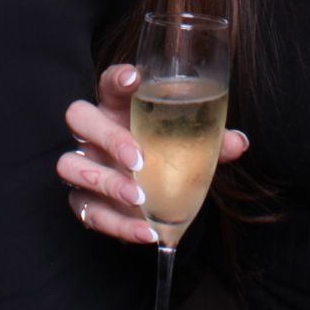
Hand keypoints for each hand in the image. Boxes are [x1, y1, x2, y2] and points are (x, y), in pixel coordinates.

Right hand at [57, 63, 248, 243]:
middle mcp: (94, 132)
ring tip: (139, 198)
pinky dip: (117, 225)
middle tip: (138, 159)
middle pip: (79, 117)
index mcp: (118, 107)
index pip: (109, 82)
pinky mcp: (84, 200)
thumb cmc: (165, 155)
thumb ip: (210, 141)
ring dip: (106, 182)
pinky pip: (88, 212)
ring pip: (70, 164)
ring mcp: (85, 165)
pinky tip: (145, 231)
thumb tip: (239, 142)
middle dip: (107, 137)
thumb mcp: (188, 145)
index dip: (117, 77)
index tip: (134, 78)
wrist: (153, 197)